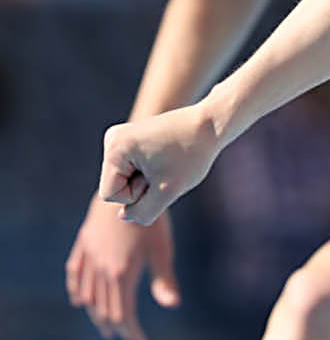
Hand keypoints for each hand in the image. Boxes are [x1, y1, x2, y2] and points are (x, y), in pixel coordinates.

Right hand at [65, 196, 179, 339]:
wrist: (128, 187)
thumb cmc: (151, 219)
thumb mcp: (162, 250)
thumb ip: (165, 280)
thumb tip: (172, 305)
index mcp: (121, 273)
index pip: (122, 314)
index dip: (131, 332)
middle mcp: (101, 268)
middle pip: (103, 309)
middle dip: (116, 327)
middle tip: (127, 337)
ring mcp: (89, 256)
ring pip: (88, 294)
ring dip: (96, 314)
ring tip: (106, 326)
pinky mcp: (84, 243)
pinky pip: (75, 273)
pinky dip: (77, 290)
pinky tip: (80, 301)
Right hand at [99, 102, 222, 227]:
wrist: (209, 125)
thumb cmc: (191, 156)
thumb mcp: (167, 192)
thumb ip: (143, 212)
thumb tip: (124, 215)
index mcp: (114, 148)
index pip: (110, 195)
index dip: (136, 196)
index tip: (158, 176)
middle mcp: (111, 139)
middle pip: (116, 188)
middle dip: (142, 187)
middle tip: (166, 168)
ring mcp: (119, 138)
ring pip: (124, 181)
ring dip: (147, 181)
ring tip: (167, 162)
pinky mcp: (130, 139)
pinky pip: (132, 171)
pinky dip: (149, 172)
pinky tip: (165, 159)